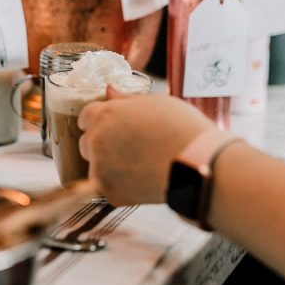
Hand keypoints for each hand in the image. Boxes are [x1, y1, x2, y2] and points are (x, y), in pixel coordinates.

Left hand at [77, 88, 213, 205]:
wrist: (199, 164)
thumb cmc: (183, 128)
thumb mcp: (155, 103)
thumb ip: (125, 100)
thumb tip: (109, 90)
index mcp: (103, 115)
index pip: (85, 117)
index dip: (99, 120)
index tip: (113, 126)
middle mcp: (95, 142)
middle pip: (86, 143)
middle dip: (102, 144)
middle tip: (129, 146)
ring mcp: (101, 170)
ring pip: (95, 167)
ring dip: (109, 166)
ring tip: (139, 164)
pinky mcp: (111, 193)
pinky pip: (107, 187)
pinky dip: (120, 185)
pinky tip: (141, 179)